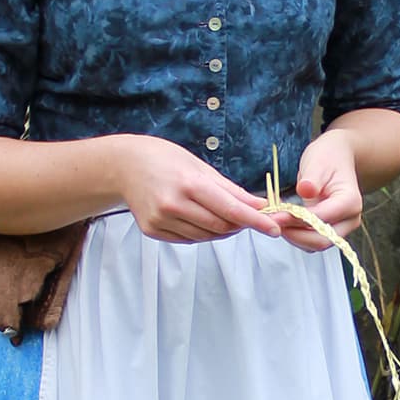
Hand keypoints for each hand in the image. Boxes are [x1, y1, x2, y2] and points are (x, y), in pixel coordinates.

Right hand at [114, 134, 282, 243]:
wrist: (124, 166)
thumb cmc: (165, 159)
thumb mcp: (200, 166)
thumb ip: (230, 189)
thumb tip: (259, 205)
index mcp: (189, 184)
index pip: (230, 209)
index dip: (255, 221)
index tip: (274, 229)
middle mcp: (174, 204)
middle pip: (220, 225)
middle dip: (240, 225)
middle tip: (251, 219)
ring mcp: (161, 220)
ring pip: (205, 236)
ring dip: (222, 230)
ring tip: (225, 217)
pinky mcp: (152, 231)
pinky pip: (188, 239)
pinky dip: (202, 233)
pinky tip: (200, 219)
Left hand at [276, 129, 363, 247]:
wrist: (337, 160)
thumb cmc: (328, 159)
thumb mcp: (318, 162)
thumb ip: (312, 178)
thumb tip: (305, 190)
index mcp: (350, 202)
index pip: (321, 219)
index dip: (296, 220)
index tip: (274, 216)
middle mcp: (350, 219)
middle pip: (321, 240)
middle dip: (293, 234)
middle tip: (270, 221)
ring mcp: (341, 228)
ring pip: (315, 244)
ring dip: (292, 236)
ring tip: (274, 220)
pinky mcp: (330, 231)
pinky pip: (311, 241)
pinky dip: (295, 235)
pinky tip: (283, 221)